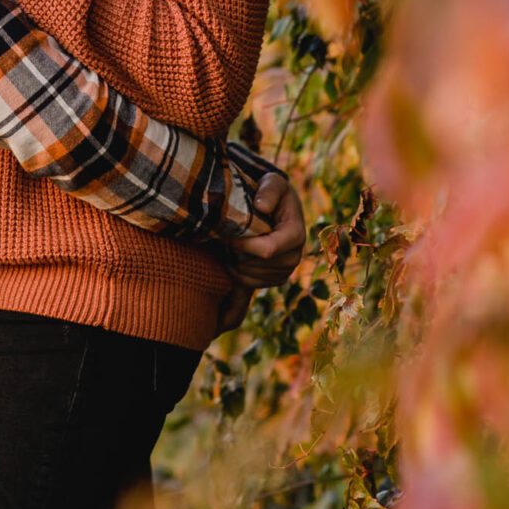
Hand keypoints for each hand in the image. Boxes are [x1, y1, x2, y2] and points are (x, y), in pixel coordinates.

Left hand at [215, 174, 306, 334]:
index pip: (269, 250)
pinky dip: (229, 313)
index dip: (245, 244)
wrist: (267, 204)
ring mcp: (277, 274)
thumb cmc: (269, 190)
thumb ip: (270, 190)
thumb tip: (261, 207)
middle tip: (226, 234)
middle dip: (237, 252)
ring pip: (248, 279)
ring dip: (233, 263)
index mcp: (295, 235)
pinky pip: (245, 300)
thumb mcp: (272, 181)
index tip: (229, 233)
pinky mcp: (261, 281)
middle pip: (256, 267)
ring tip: (228, 243)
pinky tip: (214, 327)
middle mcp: (291, 258)